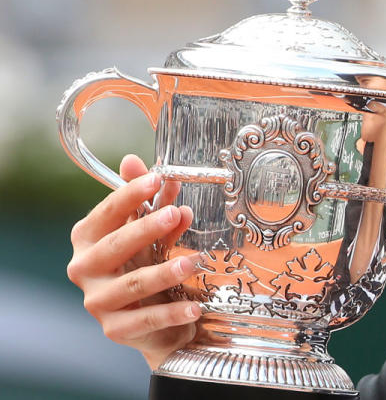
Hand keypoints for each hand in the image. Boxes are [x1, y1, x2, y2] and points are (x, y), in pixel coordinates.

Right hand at [66, 154, 201, 369]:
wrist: (155, 319)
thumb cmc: (147, 265)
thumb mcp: (151, 232)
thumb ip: (149, 201)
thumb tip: (134, 162)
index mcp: (87, 239)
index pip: (106, 213)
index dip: (130, 194)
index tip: (156, 178)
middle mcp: (84, 269)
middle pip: (115, 245)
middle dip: (146, 228)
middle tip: (174, 214)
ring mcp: (98, 301)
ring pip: (133, 284)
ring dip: (165, 272)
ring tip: (193, 262)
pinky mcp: (115, 329)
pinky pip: (146, 319)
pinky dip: (172, 313)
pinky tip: (195, 307)